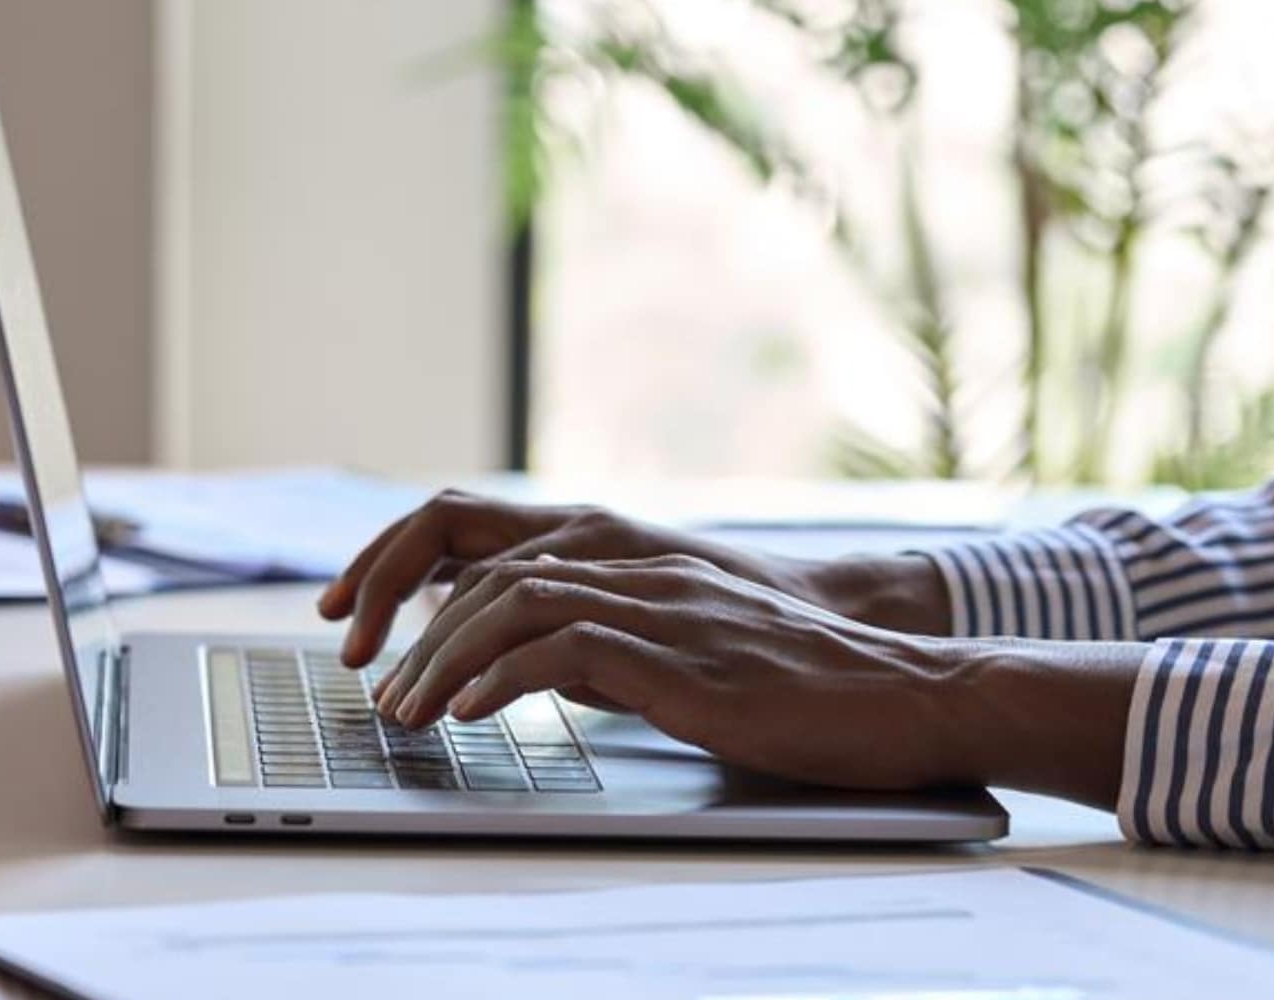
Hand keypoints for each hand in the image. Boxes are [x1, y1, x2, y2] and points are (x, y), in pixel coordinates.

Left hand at [318, 490, 953, 666]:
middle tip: (372, 685)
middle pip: (486, 563)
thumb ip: (615, 645)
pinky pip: (567, 649)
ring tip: (406, 710)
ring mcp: (662, 605)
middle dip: (409, 617)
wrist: (903, 689)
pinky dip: (503, 678)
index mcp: (636, 562)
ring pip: (513, 601)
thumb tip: (540, 667)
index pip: (498, 544)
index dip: (417, 574)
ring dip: (443, 657)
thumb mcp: (690, 651)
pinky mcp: (683, 657)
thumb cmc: (802, 683)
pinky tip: (471, 714)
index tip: (369, 626)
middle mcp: (639, 567)